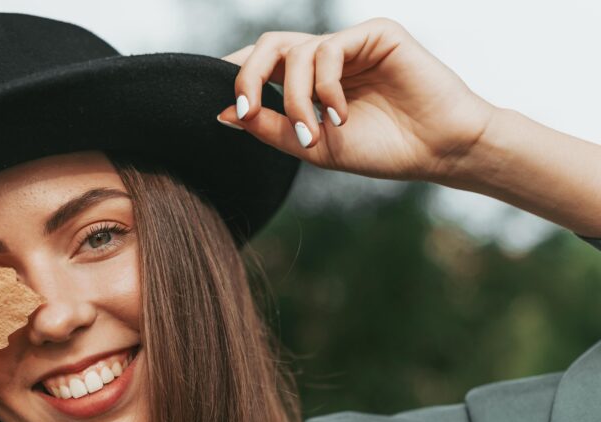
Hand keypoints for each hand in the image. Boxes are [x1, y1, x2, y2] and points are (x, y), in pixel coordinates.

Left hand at [218, 17, 497, 182]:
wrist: (436, 151)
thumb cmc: (380, 150)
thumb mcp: (311, 146)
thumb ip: (268, 127)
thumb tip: (221, 114)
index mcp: (308, 81)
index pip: (261, 65)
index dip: (235, 77)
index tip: (223, 108)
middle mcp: (326, 57)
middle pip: (267, 46)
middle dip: (247, 78)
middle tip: (246, 112)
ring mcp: (350, 43)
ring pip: (294, 52)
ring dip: (295, 99)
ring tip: (314, 134)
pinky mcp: (375, 33)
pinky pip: (328, 50)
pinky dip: (325, 88)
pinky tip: (340, 116)